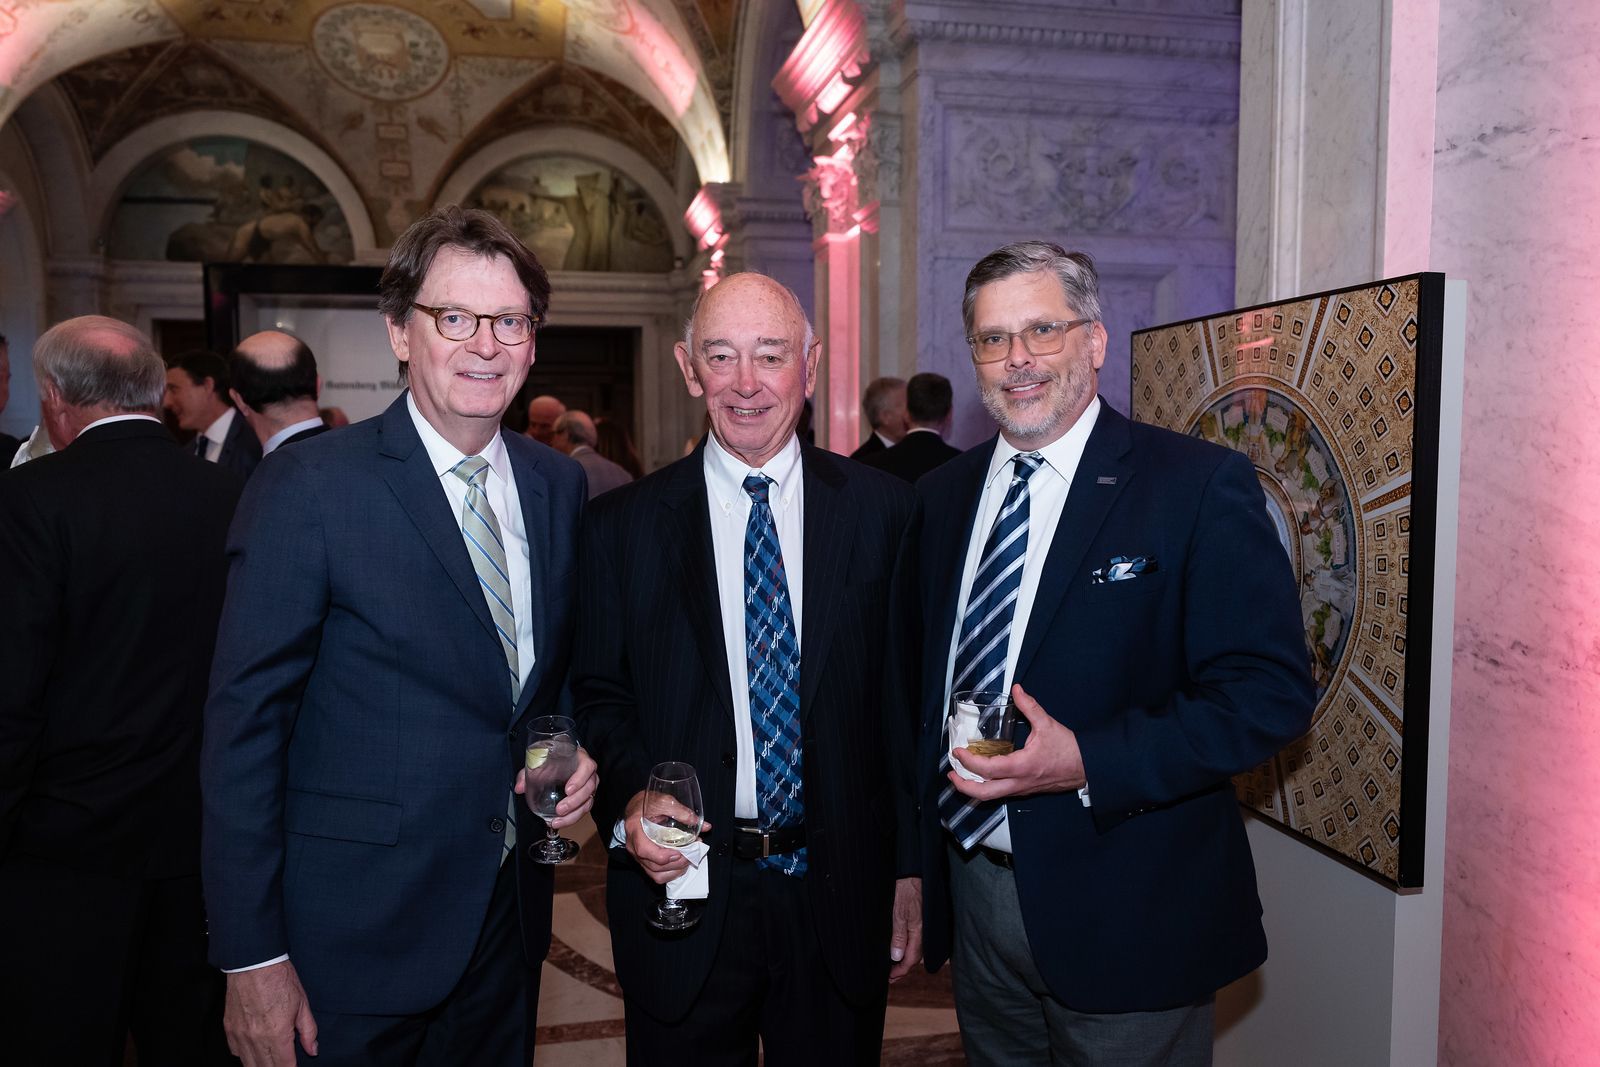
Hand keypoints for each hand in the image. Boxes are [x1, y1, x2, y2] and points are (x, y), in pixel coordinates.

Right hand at [223, 960, 317, 1064]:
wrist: (253, 963)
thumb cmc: (279, 979)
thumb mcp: (302, 1003)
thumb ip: (308, 1031)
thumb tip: (312, 1050)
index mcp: (277, 1034)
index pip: (285, 1066)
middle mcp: (256, 1038)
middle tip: (284, 1065)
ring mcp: (240, 1035)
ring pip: (249, 1064)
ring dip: (261, 1066)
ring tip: (270, 1063)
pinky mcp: (229, 1029)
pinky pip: (236, 1052)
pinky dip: (245, 1056)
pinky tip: (254, 1053)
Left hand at [513, 745, 597, 828]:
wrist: (559, 763)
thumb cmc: (553, 761)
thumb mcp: (540, 762)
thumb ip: (528, 773)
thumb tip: (520, 787)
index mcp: (580, 759)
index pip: (587, 767)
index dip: (580, 779)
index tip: (568, 789)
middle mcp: (588, 773)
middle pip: (589, 788)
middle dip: (574, 802)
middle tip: (560, 809)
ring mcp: (589, 787)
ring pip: (588, 802)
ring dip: (573, 814)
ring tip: (557, 820)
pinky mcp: (586, 798)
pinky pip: (583, 810)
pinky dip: (572, 818)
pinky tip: (560, 822)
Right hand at [622, 789, 712, 885]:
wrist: (636, 808)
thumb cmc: (646, 804)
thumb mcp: (663, 801)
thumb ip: (680, 811)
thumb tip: (699, 823)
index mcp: (635, 830)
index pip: (644, 850)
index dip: (663, 855)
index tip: (679, 852)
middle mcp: (633, 846)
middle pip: (654, 865)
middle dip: (676, 862)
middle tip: (692, 853)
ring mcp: (638, 856)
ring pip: (656, 873)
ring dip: (675, 870)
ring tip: (689, 858)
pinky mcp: (644, 861)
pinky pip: (657, 874)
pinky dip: (671, 873)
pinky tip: (681, 863)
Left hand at [888, 877, 922, 982]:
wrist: (915, 872)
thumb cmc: (906, 890)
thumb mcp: (899, 913)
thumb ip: (899, 936)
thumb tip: (896, 957)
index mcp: (919, 932)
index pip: (911, 960)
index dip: (900, 971)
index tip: (889, 978)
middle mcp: (924, 932)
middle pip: (915, 957)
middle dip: (903, 968)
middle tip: (890, 975)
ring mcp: (925, 926)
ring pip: (917, 949)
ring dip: (906, 958)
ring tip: (894, 965)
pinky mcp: (923, 921)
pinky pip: (917, 939)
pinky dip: (910, 947)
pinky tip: (902, 948)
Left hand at [949, 684, 1085, 800]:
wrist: (1087, 767)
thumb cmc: (1069, 749)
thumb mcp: (1047, 724)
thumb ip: (1030, 706)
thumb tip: (1017, 690)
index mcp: (1022, 766)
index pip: (988, 769)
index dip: (969, 761)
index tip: (958, 751)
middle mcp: (1019, 782)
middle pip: (984, 793)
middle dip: (963, 786)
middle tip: (952, 773)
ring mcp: (1021, 789)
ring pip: (991, 797)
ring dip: (973, 788)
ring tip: (961, 775)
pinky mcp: (1025, 790)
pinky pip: (1000, 792)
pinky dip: (986, 786)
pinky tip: (982, 776)